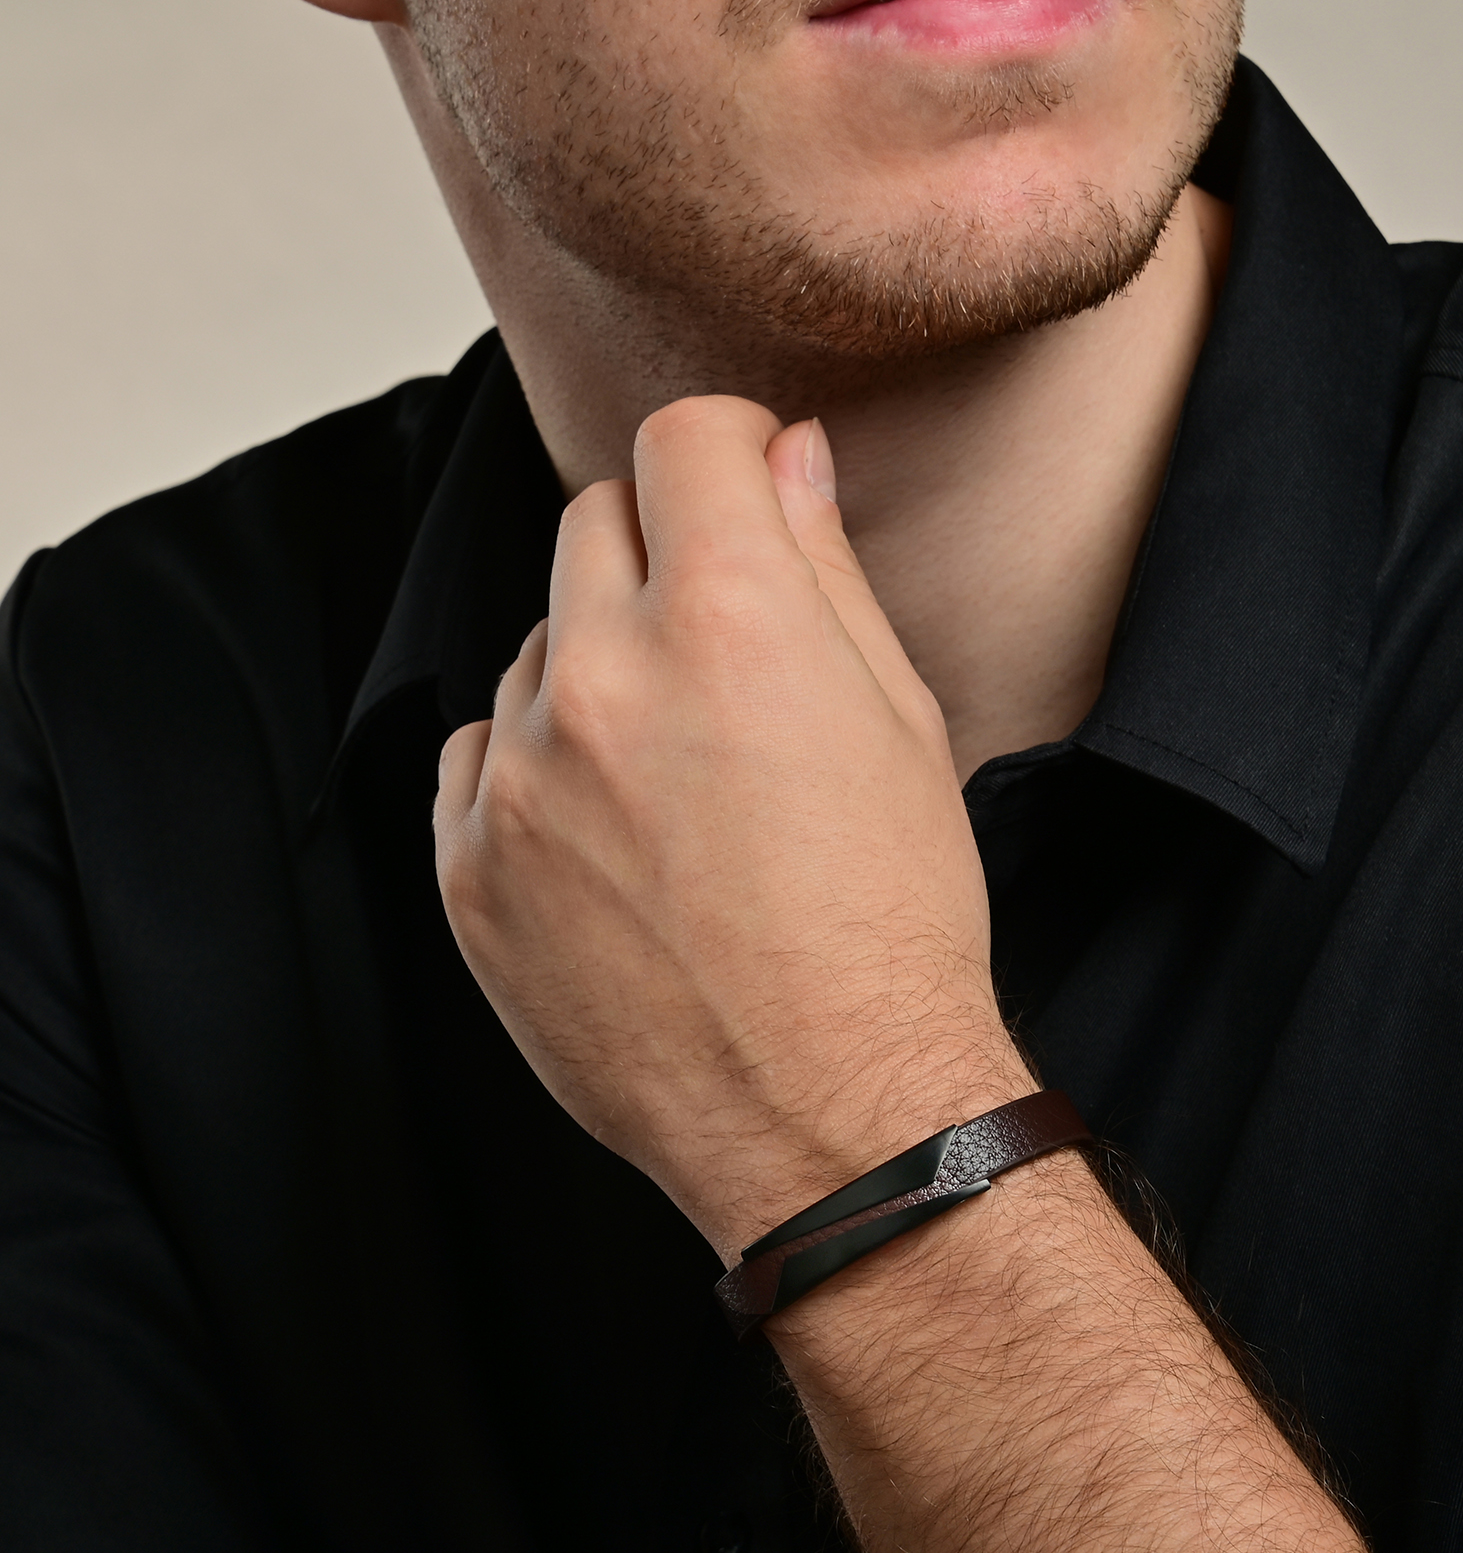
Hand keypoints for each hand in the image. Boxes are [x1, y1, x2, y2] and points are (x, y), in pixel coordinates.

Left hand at [433, 398, 1031, 1256]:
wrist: (832, 1116)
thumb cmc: (893, 926)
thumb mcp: (902, 726)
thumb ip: (827, 568)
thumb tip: (787, 455)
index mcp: (730, 621)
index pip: (681, 437)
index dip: (726, 452)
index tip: (741, 489)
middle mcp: (604, 679)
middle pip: (593, 521)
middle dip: (661, 553)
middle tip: (725, 649)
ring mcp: (519, 779)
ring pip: (535, 644)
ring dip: (598, 669)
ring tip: (681, 779)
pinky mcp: (469, 869)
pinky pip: (480, 756)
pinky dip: (538, 766)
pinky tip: (616, 838)